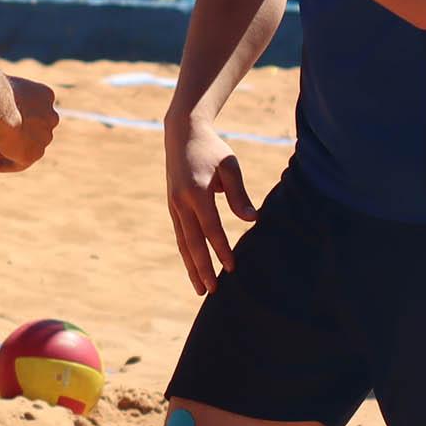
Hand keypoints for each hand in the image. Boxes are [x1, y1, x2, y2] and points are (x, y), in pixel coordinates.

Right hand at [0, 75, 56, 172]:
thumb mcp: (0, 89)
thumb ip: (5, 97)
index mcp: (45, 96)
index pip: (36, 111)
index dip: (21, 119)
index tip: (5, 122)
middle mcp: (50, 116)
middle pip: (34, 131)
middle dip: (18, 137)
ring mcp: (44, 136)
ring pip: (29, 147)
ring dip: (12, 151)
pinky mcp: (35, 153)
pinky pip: (21, 163)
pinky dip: (8, 165)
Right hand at [164, 117, 259, 294]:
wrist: (182, 134)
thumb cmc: (212, 150)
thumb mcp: (230, 166)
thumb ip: (239, 194)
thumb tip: (252, 220)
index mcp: (197, 192)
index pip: (211, 228)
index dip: (221, 249)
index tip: (232, 268)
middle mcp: (181, 202)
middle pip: (192, 243)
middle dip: (202, 268)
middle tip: (212, 291)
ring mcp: (174, 206)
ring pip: (183, 243)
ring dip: (191, 267)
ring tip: (200, 290)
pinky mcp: (172, 207)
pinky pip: (180, 235)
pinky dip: (187, 254)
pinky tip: (194, 268)